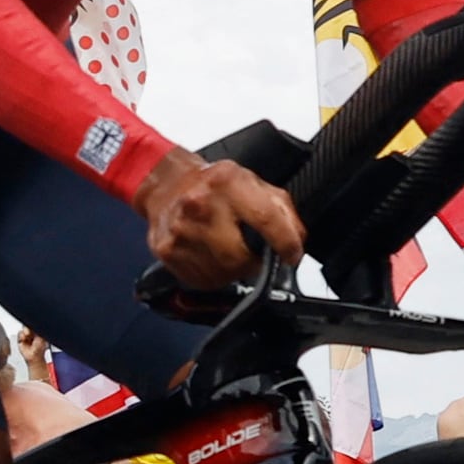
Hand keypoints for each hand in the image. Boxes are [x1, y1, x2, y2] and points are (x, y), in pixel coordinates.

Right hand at [133, 151, 301, 291]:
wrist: (167, 185)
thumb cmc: (212, 185)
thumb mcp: (252, 183)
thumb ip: (281, 209)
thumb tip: (296, 241)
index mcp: (227, 183)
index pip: (266, 219)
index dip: (286, 243)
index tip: (291, 255)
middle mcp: (200, 205)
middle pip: (240, 257)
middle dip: (253, 263)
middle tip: (253, 254)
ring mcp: (181, 230)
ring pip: (222, 274)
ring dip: (233, 271)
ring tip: (227, 250)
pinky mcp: (167, 251)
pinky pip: (201, 280)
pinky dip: (213, 275)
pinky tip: (210, 255)